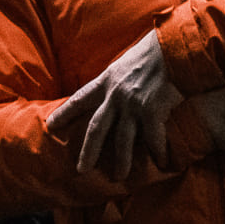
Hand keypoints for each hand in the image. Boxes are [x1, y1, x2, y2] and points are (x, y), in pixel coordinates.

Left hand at [43, 30, 179, 179]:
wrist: (173, 46)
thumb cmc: (155, 50)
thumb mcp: (127, 61)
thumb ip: (120, 77)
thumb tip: (120, 85)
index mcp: (107, 80)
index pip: (80, 98)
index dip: (65, 112)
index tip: (51, 125)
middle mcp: (116, 95)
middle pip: (96, 128)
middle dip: (88, 151)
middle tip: (81, 170)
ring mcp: (133, 104)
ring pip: (122, 140)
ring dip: (121, 161)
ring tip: (120, 176)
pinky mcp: (152, 111)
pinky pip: (153, 138)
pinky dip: (158, 152)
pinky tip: (161, 162)